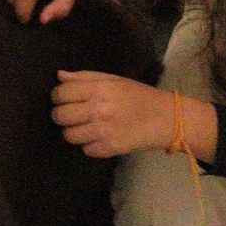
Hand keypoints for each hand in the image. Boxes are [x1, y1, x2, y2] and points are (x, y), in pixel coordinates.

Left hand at [51, 71, 174, 157]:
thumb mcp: (115, 80)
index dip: (57, 96)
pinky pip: (85, 149)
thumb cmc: (140, 96)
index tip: (63, 99)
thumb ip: (86, 77)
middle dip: (61, 115)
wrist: (168, 118)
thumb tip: (60, 76)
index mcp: (100, 88)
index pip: (62, 93)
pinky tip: (99, 138)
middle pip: (60, 116)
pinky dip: (89, 146)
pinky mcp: (110, 148)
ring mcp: (104, 130)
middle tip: (72, 115)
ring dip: (74, 132)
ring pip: (69, 135)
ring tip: (86, 128)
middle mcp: (99, 109)